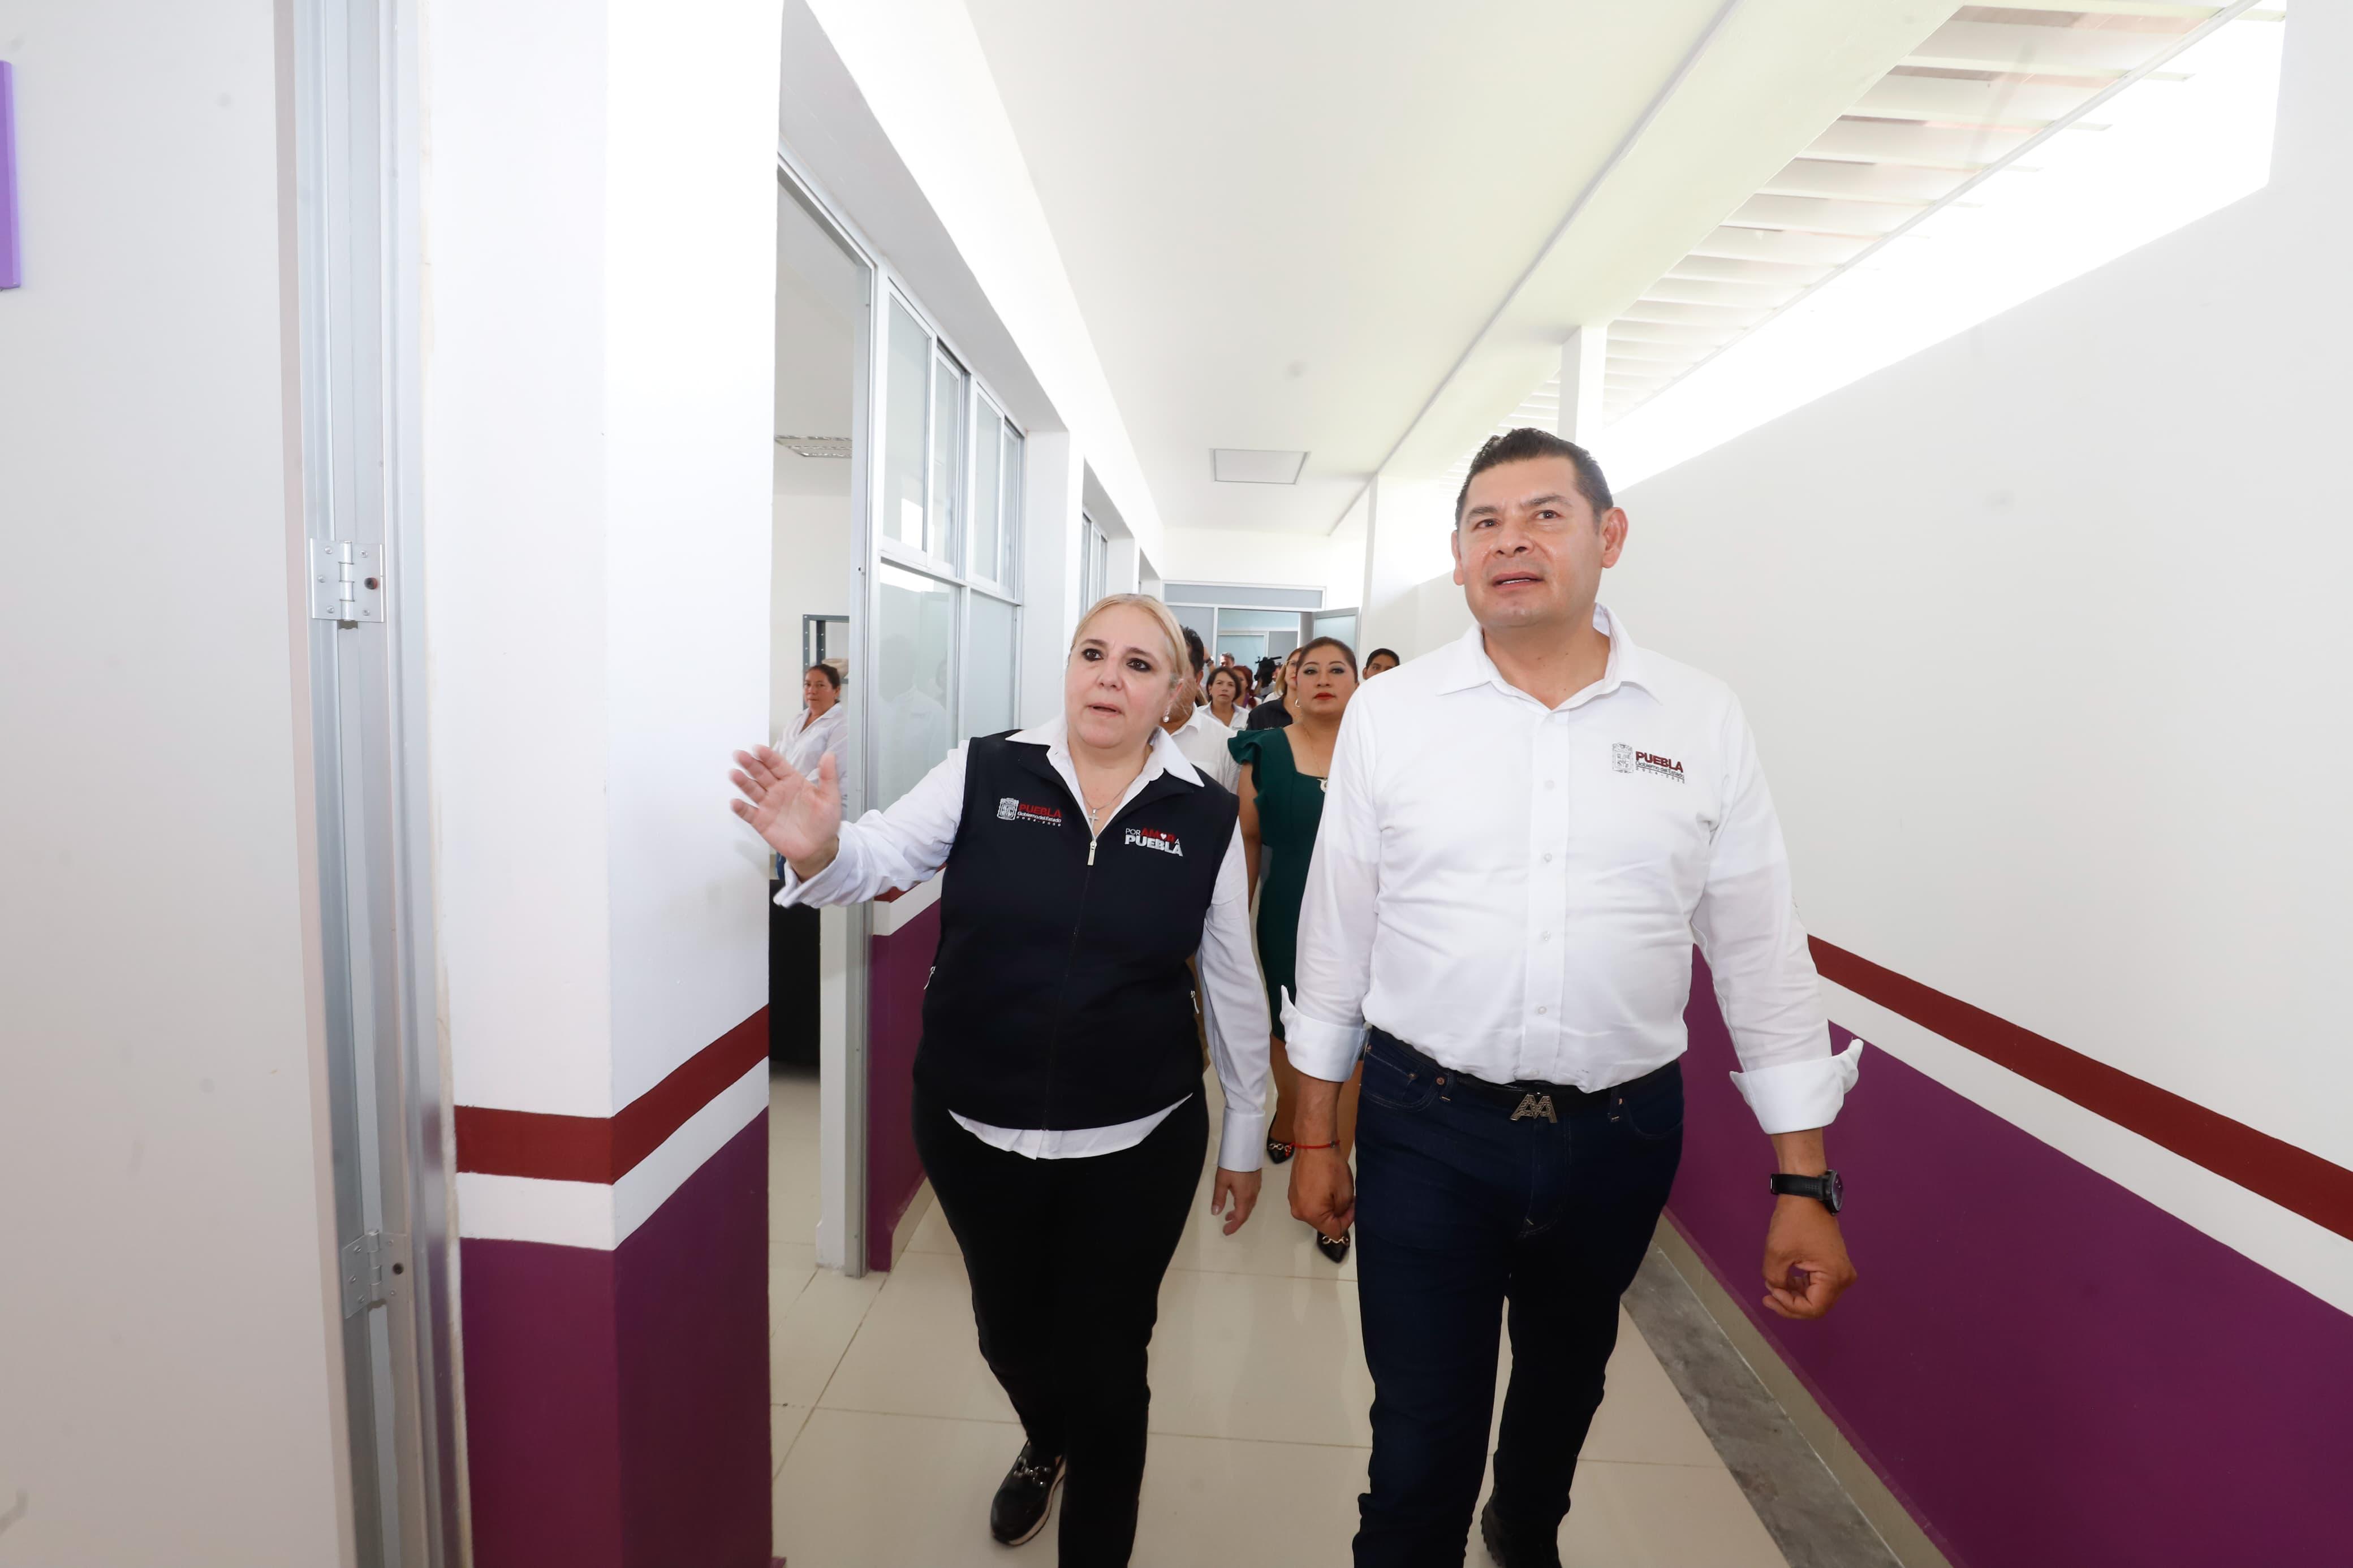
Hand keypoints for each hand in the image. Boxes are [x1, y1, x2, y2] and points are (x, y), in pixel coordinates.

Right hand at [729, 745, 841, 875]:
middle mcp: (777, 790)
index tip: (758, 749)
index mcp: (792, 781)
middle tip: (740, 755)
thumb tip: (829, 754)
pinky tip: (735, 802)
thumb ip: (828, 776)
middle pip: (761, 774)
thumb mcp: (831, 797)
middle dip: (751, 764)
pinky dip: (741, 808)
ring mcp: (768, 805)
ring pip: (752, 790)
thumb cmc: (825, 821)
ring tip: (734, 774)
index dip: (768, 757)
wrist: (819, 848)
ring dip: (743, 782)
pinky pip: (749, 813)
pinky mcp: (762, 822)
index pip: (778, 765)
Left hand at [1210, 1168, 1260, 1234]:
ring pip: (1249, 1206)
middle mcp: (1252, 1194)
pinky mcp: (1257, 1181)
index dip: (1233, 1226)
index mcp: (1244, 1197)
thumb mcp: (1221, 1181)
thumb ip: (1219, 1198)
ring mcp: (1256, 1188)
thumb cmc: (1232, 1164)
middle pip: (1246, 1213)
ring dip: (1240, 1212)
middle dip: (1236, 1221)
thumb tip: (1215, 1213)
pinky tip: (1237, 1200)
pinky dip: (1244, 1204)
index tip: (1226, 1231)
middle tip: (1227, 1225)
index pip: (1240, 1217)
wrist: (1246, 1148)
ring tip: (1229, 1214)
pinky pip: (1251, 1198)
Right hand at [1288, 1147, 1354, 1239]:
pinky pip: (1309, 1203)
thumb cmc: (1330, 1168)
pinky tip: (1324, 1185)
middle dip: (1337, 1214)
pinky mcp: (1293, 1192)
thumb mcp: (1345, 1193)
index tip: (1352, 1207)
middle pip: (1323, 1224)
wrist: (1314, 1144)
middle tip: (1347, 1199)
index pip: (1334, 1232)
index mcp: (1311, 1215)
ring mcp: (1293, 1201)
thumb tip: (1338, 1215)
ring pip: (1316, 1213)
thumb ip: (1343, 1212)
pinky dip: (1318, 1199)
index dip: (1347, 1222)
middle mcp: (1299, 1212)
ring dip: (1328, 1206)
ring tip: (1335, 1190)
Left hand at [1760, 1197, 1855, 1319]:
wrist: (1806, 1195)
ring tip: (1772, 1288)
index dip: (1789, 1306)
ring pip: (1816, 1297)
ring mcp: (1840, 1272)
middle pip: (1816, 1306)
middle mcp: (1843, 1278)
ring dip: (1794, 1296)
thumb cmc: (1793, 1221)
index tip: (1770, 1293)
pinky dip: (1800, 1287)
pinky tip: (1783, 1283)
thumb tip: (1778, 1290)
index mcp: (1834, 1277)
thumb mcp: (1777, 1253)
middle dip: (1791, 1304)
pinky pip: (1817, 1286)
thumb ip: (1775, 1280)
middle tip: (1767, 1298)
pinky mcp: (1833, 1266)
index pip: (1813, 1308)